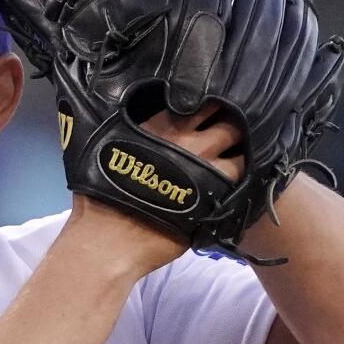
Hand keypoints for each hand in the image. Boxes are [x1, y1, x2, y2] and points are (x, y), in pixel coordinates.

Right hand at [64, 102, 244, 272]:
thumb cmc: (100, 198)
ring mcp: (206, 172)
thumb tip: (134, 120)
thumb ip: (126, 130)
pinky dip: (242, 183)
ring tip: (239, 160)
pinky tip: (237, 185)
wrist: (108, 241)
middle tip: (232, 133)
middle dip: (233, 126)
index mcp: (161, 126)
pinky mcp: (216, 201)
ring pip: (243, 154)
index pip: (200, 102)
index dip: (210, 104)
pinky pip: (242, 186)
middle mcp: (189, 143)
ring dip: (243, 155)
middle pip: (229, 123)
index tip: (214, 107)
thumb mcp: (103, 148)